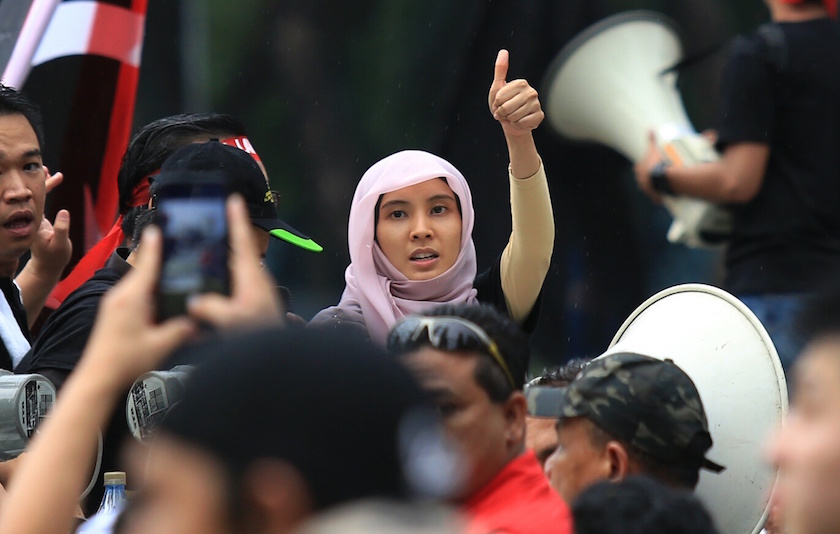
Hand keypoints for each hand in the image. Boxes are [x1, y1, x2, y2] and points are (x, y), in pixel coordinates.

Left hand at [29, 167, 71, 280]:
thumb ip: (61, 228)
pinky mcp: (41, 220)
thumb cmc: (55, 256)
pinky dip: (46, 192)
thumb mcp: (60, 244)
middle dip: (41, 181)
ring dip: (44, 185)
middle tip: (45, 168)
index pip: (38, 198)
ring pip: (38, 197)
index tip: (47, 175)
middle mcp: (33, 218)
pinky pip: (41, 202)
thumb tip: (64, 211)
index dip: (43, 186)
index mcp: (35, 221)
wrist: (47, 266)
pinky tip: (49, 186)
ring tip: (48, 172)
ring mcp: (36, 218)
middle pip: (35, 195)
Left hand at [79, 226, 195, 386]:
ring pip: (140, 287)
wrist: (97, 380)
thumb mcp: (161, 346)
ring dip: (155, 283)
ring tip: (174, 282)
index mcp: (132, 299)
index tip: (158, 229)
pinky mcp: (113, 315)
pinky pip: (134, 297)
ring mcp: (114, 306)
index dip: (155, 246)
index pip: (147, 265)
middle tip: (178, 255)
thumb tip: (198, 321)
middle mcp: (120, 297)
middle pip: (145, 274)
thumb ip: (183, 330)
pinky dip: (148, 296)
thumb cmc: (123, 363)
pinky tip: (160, 306)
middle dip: (161, 265)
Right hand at [188, 195, 284, 328]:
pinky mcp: (251, 307)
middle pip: (235, 255)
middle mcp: (255, 281)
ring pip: (231, 275)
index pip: (243, 241)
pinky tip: (204, 299)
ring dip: (218, 269)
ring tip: (198, 262)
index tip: (234, 200)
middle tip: (205, 232)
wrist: (281, 355)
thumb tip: (194, 302)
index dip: (237, 220)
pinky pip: (231, 292)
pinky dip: (219, 288)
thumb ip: (211, 308)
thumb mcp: (233, 321)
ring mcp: (254, 294)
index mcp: (252, 277)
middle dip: (220, 244)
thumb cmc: (264, 337)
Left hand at [488, 49, 543, 137]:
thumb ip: (500, 70)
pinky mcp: (539, 115)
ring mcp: (537, 104)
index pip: (500, 98)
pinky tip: (520, 122)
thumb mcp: (497, 88)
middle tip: (505, 112)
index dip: (496, 104)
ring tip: (512, 116)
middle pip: (506, 108)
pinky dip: (517, 125)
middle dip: (502, 113)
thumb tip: (503, 51)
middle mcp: (531, 91)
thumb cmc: (503, 105)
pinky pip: (522, 123)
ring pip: (514, 116)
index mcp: (521, 83)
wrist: (512, 123)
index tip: (499, 104)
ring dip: (510, 120)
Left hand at [633, 131, 663, 203]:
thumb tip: (650, 128)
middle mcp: (640, 181)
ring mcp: (646, 190)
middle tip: (655, 174)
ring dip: (653, 187)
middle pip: (642, 179)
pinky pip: (656, 198)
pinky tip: (664, 196)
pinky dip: (660, 197)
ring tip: (660, 184)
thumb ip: (652, 139)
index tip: (648, 165)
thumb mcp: (654, 149)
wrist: (661, 178)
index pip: (638, 168)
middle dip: (647, 177)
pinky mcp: (654, 196)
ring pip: (648, 189)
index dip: (642, 166)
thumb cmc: (656, 163)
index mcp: (639, 170)